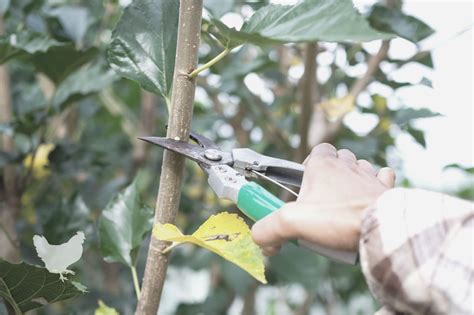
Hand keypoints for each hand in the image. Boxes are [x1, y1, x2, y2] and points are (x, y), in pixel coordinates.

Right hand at [251, 143, 394, 255]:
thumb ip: (269, 228)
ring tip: (344, 201)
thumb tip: (258, 238)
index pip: (316, 151)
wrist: (382, 227)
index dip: (308, 165)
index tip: (303, 187)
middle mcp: (347, 165)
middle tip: (322, 199)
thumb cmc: (339, 219)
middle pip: (337, 158)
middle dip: (329, 173)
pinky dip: (377, 183)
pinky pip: (383, 177)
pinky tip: (370, 196)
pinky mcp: (385, 189)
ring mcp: (368, 175)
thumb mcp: (293, 223)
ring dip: (352, 178)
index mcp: (322, 165)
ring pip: (359, 166)